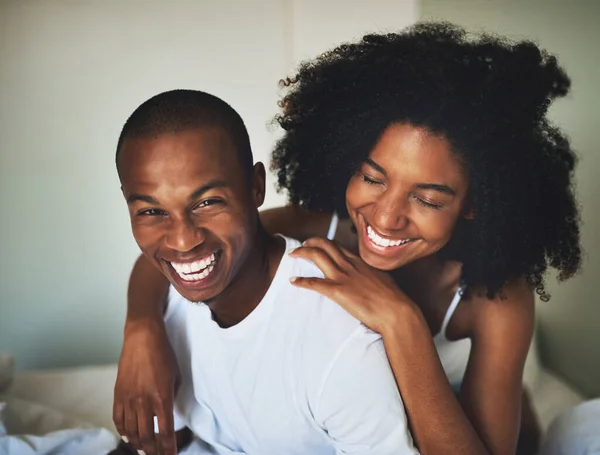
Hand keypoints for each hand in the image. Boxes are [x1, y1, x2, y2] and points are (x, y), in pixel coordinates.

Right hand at [113, 318, 180, 454]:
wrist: (143, 337)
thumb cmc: (164, 354)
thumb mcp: (176, 376)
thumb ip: (172, 396)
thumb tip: (168, 412)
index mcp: (162, 397)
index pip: (165, 431)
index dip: (168, 448)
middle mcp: (144, 401)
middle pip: (147, 436)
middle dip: (153, 451)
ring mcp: (128, 398)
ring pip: (131, 431)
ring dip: (138, 444)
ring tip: (144, 451)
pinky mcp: (118, 393)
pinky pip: (118, 419)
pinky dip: (123, 431)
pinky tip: (128, 437)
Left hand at [289, 237, 413, 333]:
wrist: (396, 311)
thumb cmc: (393, 299)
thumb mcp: (382, 279)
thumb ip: (371, 275)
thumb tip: (369, 277)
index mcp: (361, 262)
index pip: (339, 246)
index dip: (326, 243)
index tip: (318, 245)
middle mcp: (350, 265)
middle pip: (326, 245)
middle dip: (311, 242)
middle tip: (302, 245)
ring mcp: (343, 277)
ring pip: (318, 256)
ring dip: (303, 253)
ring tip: (293, 254)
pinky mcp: (338, 291)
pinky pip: (315, 283)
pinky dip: (302, 281)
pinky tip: (293, 281)